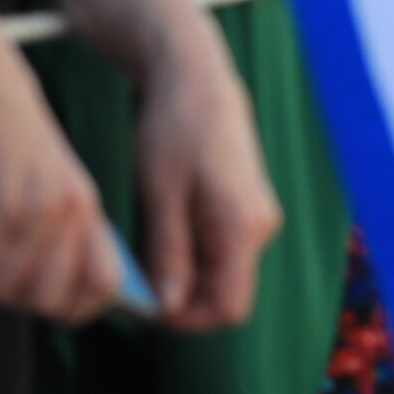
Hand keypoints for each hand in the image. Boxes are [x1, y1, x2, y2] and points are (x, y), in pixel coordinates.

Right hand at [0, 0, 120, 323]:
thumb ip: (51, 231)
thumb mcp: (39, 181)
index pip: (102, 289)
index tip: (27, 298)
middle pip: (43, 300)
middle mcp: (69, 209)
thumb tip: (40, 291)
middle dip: (1, 294)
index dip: (67, 308)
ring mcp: (35, 207)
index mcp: (85, 206)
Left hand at [128, 16, 281, 329]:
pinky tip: (161, 222)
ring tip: (142, 241)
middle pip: (224, 290)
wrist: (197, 74)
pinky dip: (189, 249)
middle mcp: (260, 224)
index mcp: (243, 225)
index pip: (228, 306)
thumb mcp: (160, 191)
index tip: (144, 307)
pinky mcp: (245, 203)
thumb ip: (168, 252)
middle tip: (133, 275)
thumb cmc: (175, 125)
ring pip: (220, 269)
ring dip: (182, 271)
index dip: (186, 320)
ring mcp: (256, 213)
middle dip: (180, 295)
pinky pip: (220, 246)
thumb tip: (168, 305)